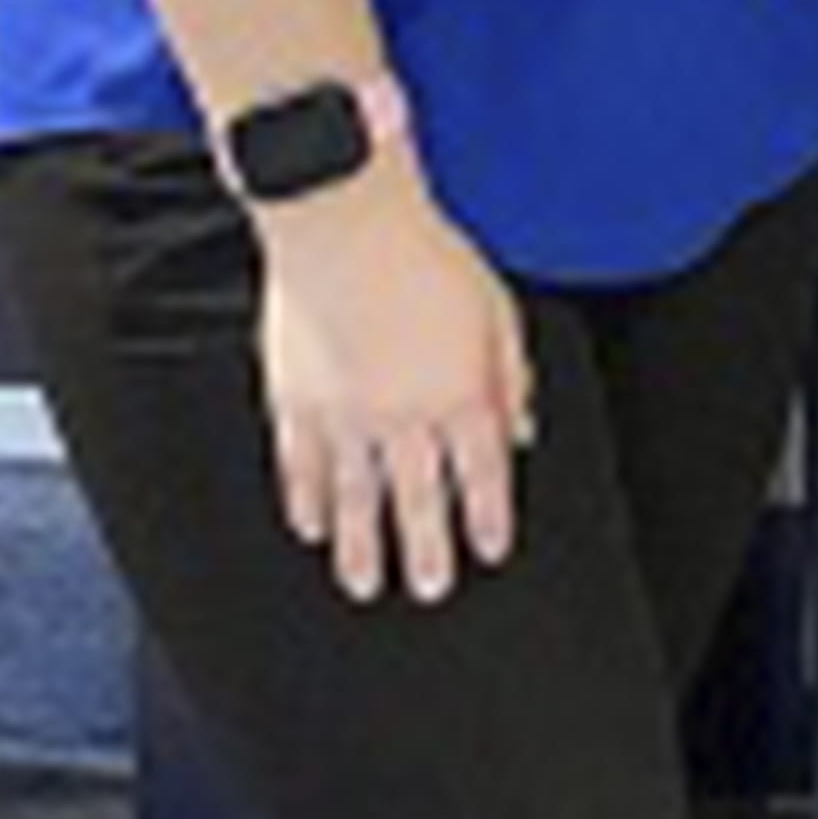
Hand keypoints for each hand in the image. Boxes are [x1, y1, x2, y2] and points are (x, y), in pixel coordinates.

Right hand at [252, 172, 533, 606]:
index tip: (489, 551)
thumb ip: (510, 377)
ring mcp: (344, 415)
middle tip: (428, 591)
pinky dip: (306, 501)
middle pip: (418, 500)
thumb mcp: (498, 312)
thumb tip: (523, 429)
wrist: (346, 227)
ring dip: (361, 547)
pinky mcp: (294, 401)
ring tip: (364, 586)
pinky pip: (300, 467)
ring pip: (355, 498)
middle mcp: (404, 416)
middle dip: (426, 552)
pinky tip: (310, 528)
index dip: (487, 517)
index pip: (482, 474)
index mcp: (460, 395)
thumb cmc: (426, 257)